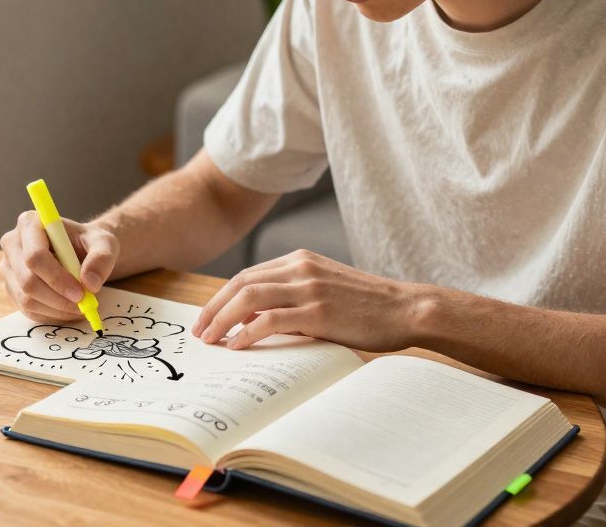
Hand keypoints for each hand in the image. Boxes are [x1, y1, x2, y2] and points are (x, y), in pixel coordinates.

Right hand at [0, 212, 118, 322]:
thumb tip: (90, 283)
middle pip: (27, 280)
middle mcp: (12, 243)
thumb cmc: (89, 243)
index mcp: (30, 223)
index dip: (57, 278)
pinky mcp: (11, 287)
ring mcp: (9, 267)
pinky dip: (51, 314)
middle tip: (83, 304)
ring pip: (26, 299)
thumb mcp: (105, 243)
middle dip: (58, 298)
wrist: (81, 252)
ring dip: (56, 309)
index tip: (81, 292)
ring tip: (79, 306)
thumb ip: (102, 258)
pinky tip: (68, 308)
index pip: (35, 256)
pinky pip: (27, 309)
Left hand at [191, 249, 430, 351]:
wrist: (407, 308)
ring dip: (223, 320)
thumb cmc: (367, 306)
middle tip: (199, 331)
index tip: (207, 317)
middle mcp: (301, 268)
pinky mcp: (319, 311)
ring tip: (211, 340)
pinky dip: (248, 332)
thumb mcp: (325, 290)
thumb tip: (253, 319)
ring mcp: (310, 288)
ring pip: (249, 298)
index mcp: (300, 260)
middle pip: (241, 283)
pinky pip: (271, 319)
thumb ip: (292, 297)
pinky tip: (238, 346)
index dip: (221, 297)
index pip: (247, 275)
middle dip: (213, 308)